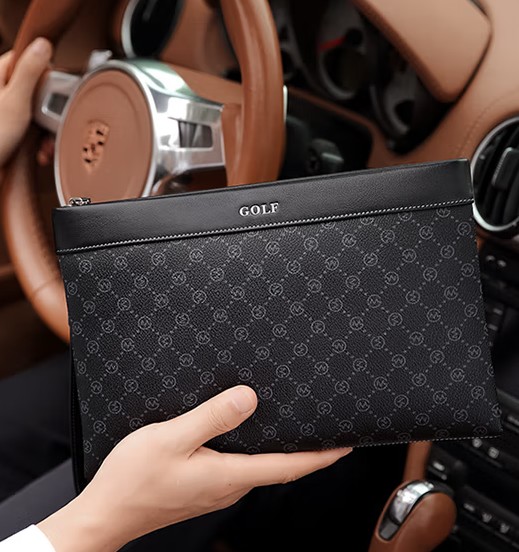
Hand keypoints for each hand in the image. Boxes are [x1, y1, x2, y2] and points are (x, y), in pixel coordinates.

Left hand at [0, 38, 51, 166]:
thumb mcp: (15, 102)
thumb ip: (30, 72)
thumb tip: (43, 44)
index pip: (26, 59)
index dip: (45, 74)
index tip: (53, 90)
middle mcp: (1, 91)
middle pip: (35, 89)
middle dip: (49, 112)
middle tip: (50, 125)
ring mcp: (4, 111)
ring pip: (35, 112)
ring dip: (46, 132)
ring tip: (44, 146)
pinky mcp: (8, 129)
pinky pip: (30, 129)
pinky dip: (38, 142)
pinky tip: (39, 152)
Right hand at [38, 386, 350, 551]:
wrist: (107, 513)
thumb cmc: (135, 478)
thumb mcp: (172, 438)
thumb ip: (213, 417)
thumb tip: (250, 398)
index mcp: (229, 476)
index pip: (288, 467)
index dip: (321, 456)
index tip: (346, 443)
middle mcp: (229, 486)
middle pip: (280, 469)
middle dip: (306, 452)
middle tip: (325, 430)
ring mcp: (217, 489)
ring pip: (261, 467)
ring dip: (281, 451)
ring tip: (293, 428)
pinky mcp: (204, 486)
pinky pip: (241, 466)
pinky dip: (257, 452)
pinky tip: (249, 436)